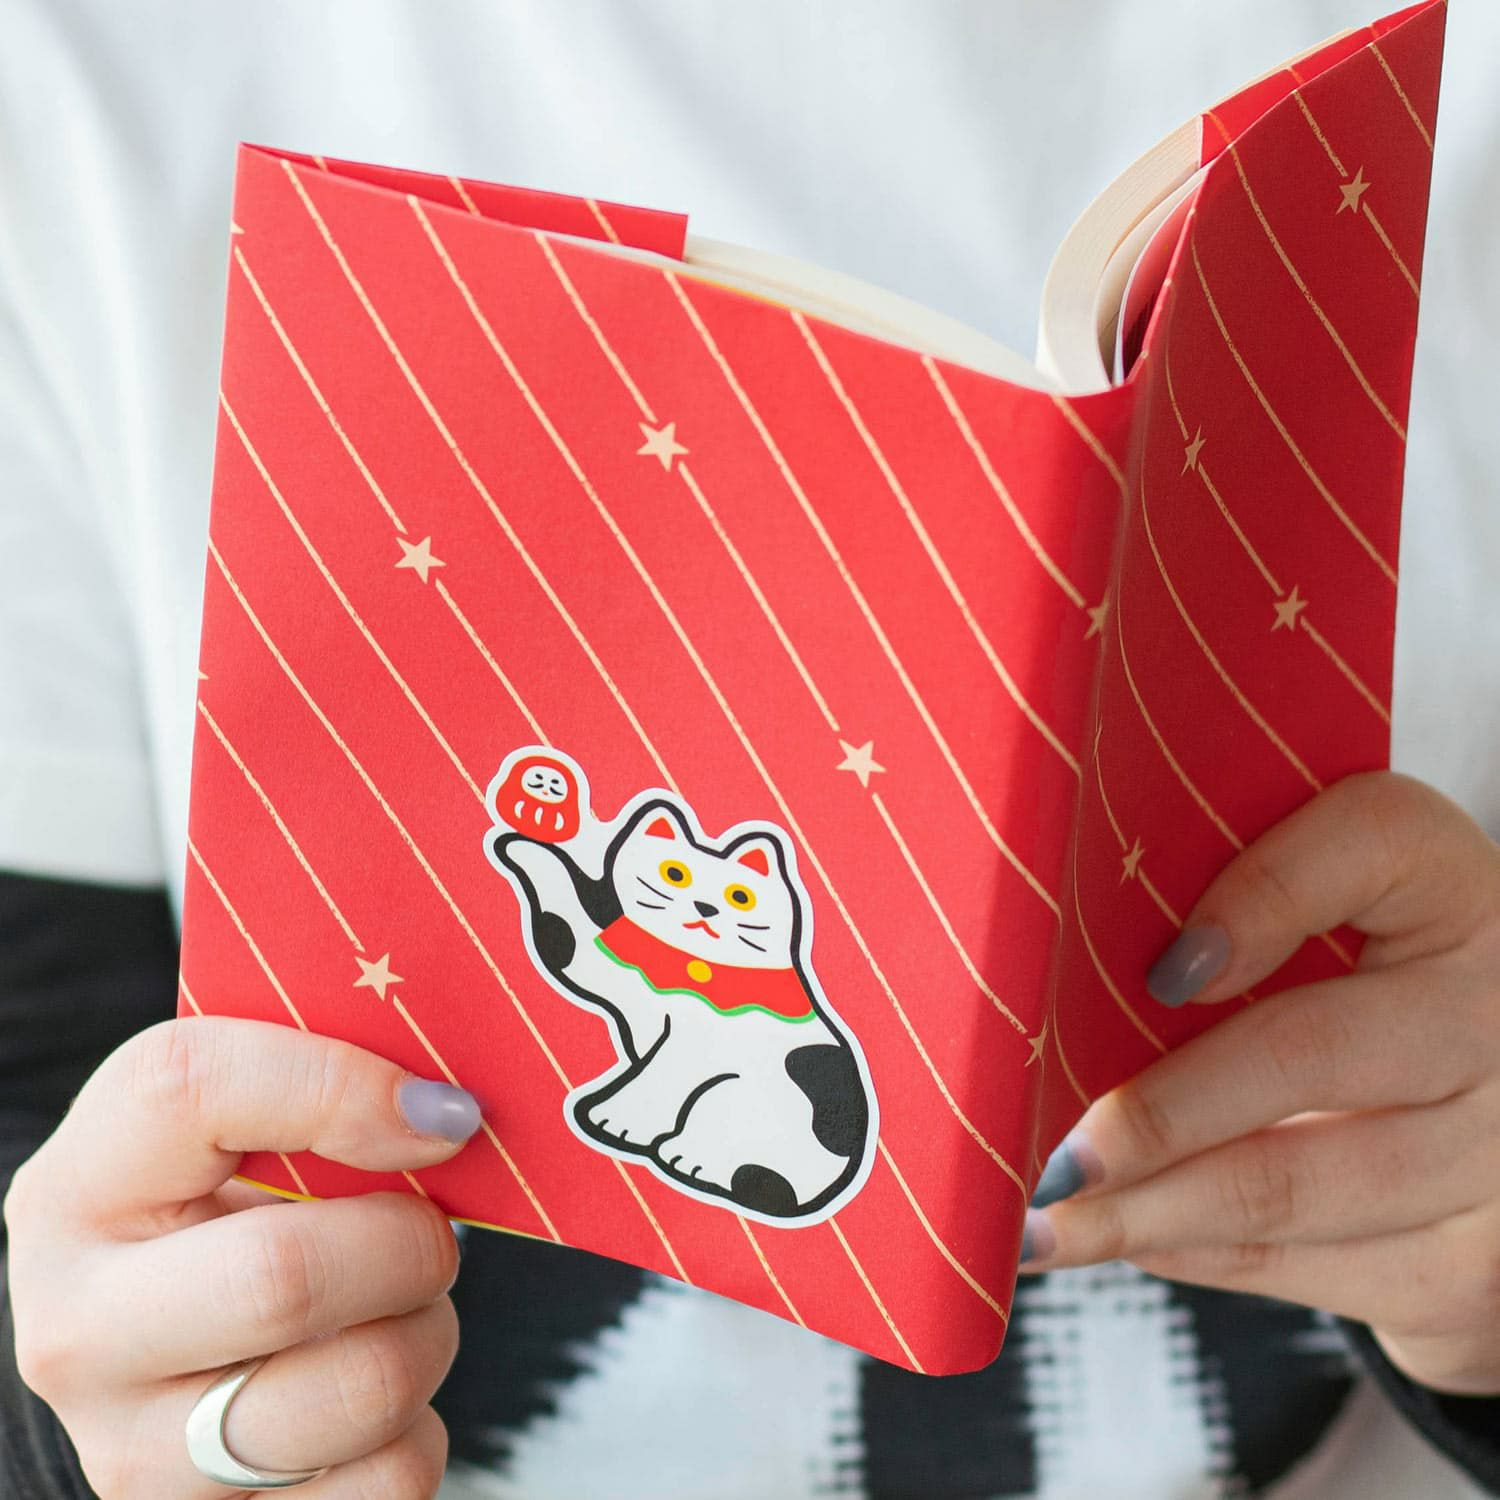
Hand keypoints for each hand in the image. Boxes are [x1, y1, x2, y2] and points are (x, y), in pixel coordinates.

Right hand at [4, 1016, 482, 1497]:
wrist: (146, 1349)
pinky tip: (367, 1380)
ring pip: (361, 1388)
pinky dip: (416, 1427)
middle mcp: (82, 1328)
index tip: (443, 1113)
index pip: (194, 1090)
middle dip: (409, 1242)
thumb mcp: (226, 1124)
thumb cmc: (213, 1208)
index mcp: (81, 1184)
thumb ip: (317, 1080)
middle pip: (284, 1277)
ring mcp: (137, 1450)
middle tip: (430, 1228)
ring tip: (401, 1304)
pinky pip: (387, 1479)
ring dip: (427, 1333)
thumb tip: (450, 1111)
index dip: (342, 1088)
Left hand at [1022, 772, 1499, 1395]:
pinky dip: (1196, 1255)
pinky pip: (1316, 1268)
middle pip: (1309, 1053)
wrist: (1473, 1086)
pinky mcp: (1467, 1256)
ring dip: (1152, 1211)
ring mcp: (1488, 1145)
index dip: (1257, 901)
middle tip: (1055, 1151)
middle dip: (1161, 1114)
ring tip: (1045, 1222)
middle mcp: (1483, 1008)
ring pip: (1303, 1188)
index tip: (1161, 970)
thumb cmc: (1344, 960)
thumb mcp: (1312, 888)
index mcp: (1440, 878)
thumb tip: (1113, 955)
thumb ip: (1235, 881)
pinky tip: (1116, 1237)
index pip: (1367, 843)